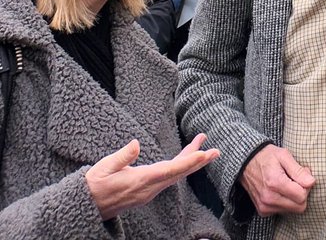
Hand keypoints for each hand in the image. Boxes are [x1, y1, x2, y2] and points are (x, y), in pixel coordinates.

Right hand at [85, 135, 218, 220]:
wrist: (87, 205)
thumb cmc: (94, 184)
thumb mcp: (104, 167)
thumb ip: (121, 157)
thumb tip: (136, 144)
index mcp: (140, 181)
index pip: (169, 171)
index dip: (187, 162)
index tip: (203, 155)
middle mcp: (149, 188)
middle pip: (178, 174)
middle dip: (197, 162)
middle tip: (215, 151)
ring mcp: (149, 191)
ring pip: (175, 175)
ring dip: (190, 161)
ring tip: (205, 148)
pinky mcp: (147, 190)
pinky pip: (168, 177)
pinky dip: (179, 166)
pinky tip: (185, 157)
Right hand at [239, 144, 314, 216]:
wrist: (246, 163)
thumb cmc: (267, 156)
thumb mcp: (284, 155)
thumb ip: (298, 170)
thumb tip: (311, 182)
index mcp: (275, 183)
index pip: (302, 196)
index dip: (307, 185)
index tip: (303, 174)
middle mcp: (269, 199)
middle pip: (299, 206)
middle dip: (302, 193)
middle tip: (297, 178)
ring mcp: (265, 207)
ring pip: (293, 210)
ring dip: (294, 198)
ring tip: (287, 183)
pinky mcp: (263, 211)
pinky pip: (283, 211)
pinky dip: (286, 202)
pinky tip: (280, 190)